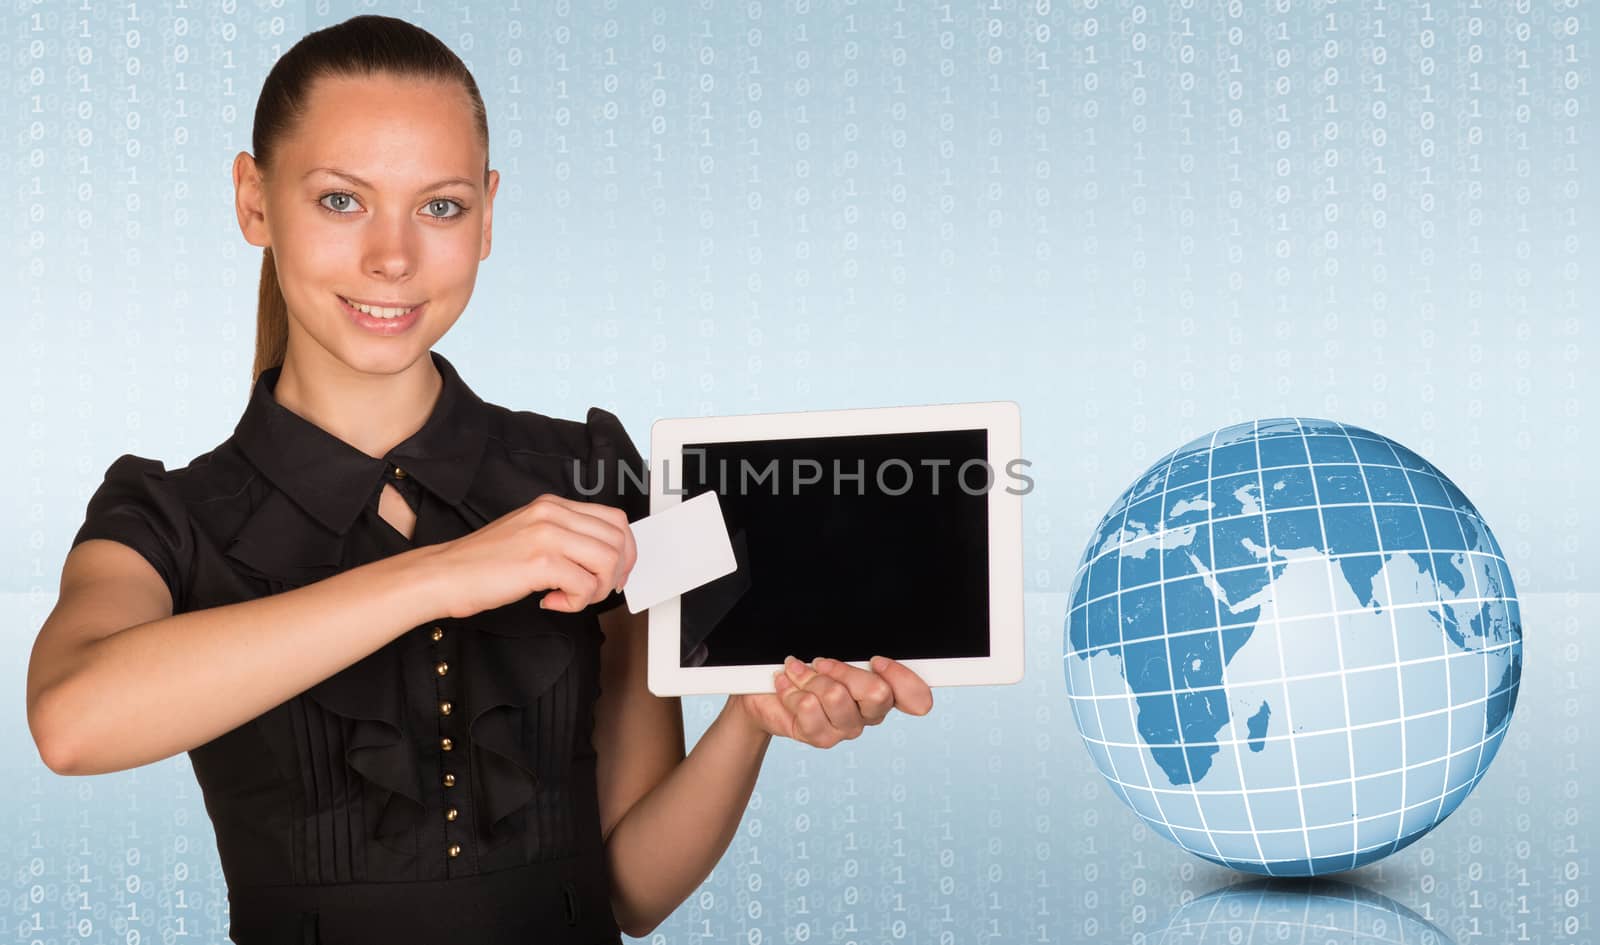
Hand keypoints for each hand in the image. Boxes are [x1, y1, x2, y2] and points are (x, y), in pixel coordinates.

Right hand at [432, 493, 637, 618]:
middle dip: (616, 573)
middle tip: (595, 591)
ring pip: (608, 561)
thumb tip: (603, 558)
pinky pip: (585, 585)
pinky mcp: (540, 561)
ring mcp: (547, 535)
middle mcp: (553, 513)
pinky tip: (551, 601)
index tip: (615, 573)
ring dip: (597, 589)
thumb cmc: (482, 564)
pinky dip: (576, 602)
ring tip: (571, 597)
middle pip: (618, 540)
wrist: (443, 575)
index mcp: (552, 505)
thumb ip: (564, 538)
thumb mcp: (529, 535)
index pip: (615, 519)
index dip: (625, 551)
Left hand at [730, 655, 933, 746]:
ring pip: (837, 696)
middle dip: (844, 670)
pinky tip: (786, 686)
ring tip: (796, 673)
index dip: (901, 678)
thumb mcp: (832, 656)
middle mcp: (870, 714)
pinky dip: (792, 690)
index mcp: (883, 691)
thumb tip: (868, 656)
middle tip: (821, 663)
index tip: (876, 661)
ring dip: (810, 678)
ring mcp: (846, 729)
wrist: (764, 692)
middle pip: (877, 694)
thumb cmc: (804, 668)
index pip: (917, 697)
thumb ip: (855, 656)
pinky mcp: (821, 738)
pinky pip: (810, 708)